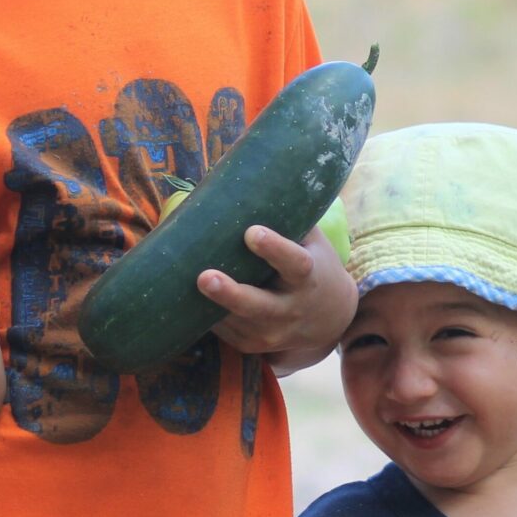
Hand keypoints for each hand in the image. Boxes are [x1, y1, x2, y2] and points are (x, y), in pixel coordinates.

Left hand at [200, 225, 356, 367]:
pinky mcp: (255, 346)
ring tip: (185, 288)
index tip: (251, 232)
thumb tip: (249, 170)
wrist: (331, 317)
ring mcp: (274, 333)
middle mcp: (292, 309)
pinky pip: (227, 334)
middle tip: (204, 277)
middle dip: (231, 294)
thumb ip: (287, 214)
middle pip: (260, 306)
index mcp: (308, 277)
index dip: (274, 249)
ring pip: (239, 325)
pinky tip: (187, 301)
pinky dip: (208, 319)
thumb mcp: (310, 240)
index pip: (294, 263)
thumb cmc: (313, 263)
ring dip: (211, 308)